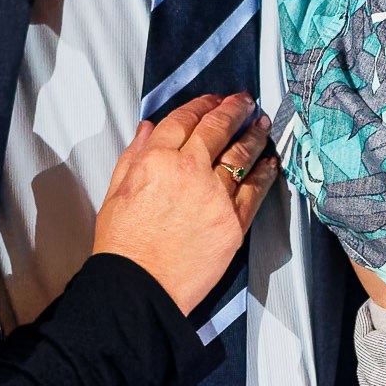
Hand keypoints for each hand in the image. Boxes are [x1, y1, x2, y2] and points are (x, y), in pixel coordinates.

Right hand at [92, 93, 278, 313]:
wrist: (140, 287)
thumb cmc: (124, 244)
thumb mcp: (116, 191)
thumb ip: (135, 155)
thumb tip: (149, 129)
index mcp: (156, 160)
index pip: (184, 119)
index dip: (201, 104)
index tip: (212, 99)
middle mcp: (188, 171)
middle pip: (217, 128)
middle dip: (234, 109)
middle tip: (244, 101)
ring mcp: (215, 196)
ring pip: (242, 154)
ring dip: (254, 134)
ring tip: (261, 124)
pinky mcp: (233, 222)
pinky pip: (255, 189)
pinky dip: (265, 172)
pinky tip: (269, 162)